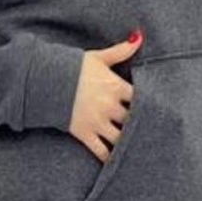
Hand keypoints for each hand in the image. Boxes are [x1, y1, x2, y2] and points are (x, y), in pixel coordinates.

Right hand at [68, 31, 144, 162]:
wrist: (44, 80)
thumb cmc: (72, 67)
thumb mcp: (98, 57)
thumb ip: (121, 51)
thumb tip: (138, 36)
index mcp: (116, 87)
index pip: (142, 99)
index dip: (150, 104)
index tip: (157, 110)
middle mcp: (109, 106)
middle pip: (134, 120)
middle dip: (141, 125)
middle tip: (152, 133)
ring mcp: (97, 122)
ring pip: (121, 138)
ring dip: (129, 143)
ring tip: (138, 149)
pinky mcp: (84, 134)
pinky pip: (101, 151)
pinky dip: (109, 159)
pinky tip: (117, 163)